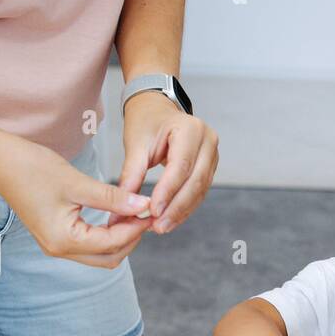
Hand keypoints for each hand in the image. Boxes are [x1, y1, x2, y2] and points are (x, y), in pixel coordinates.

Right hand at [0, 136, 152, 268]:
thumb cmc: (31, 167)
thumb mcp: (77, 183)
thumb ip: (112, 198)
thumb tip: (143, 206)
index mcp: (64, 240)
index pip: (113, 243)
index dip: (136, 227)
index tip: (152, 209)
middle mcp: (59, 250)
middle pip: (109, 257)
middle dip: (131, 238)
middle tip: (146, 214)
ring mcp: (55, 245)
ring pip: (100, 253)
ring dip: (120, 237)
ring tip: (133, 212)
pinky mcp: (54, 236)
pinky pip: (88, 245)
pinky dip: (106, 234)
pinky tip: (116, 213)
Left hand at [114, 91, 218, 233]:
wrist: (157, 109)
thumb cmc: (146, 122)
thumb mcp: (135, 145)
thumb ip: (131, 177)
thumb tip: (121, 211)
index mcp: (190, 129)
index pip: (181, 166)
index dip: (168, 192)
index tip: (153, 212)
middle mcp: (207, 141)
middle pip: (195, 182)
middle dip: (176, 207)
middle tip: (158, 226)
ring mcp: (212, 155)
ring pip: (200, 191)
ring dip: (181, 212)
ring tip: (161, 226)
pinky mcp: (209, 167)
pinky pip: (199, 192)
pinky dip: (185, 207)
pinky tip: (170, 219)